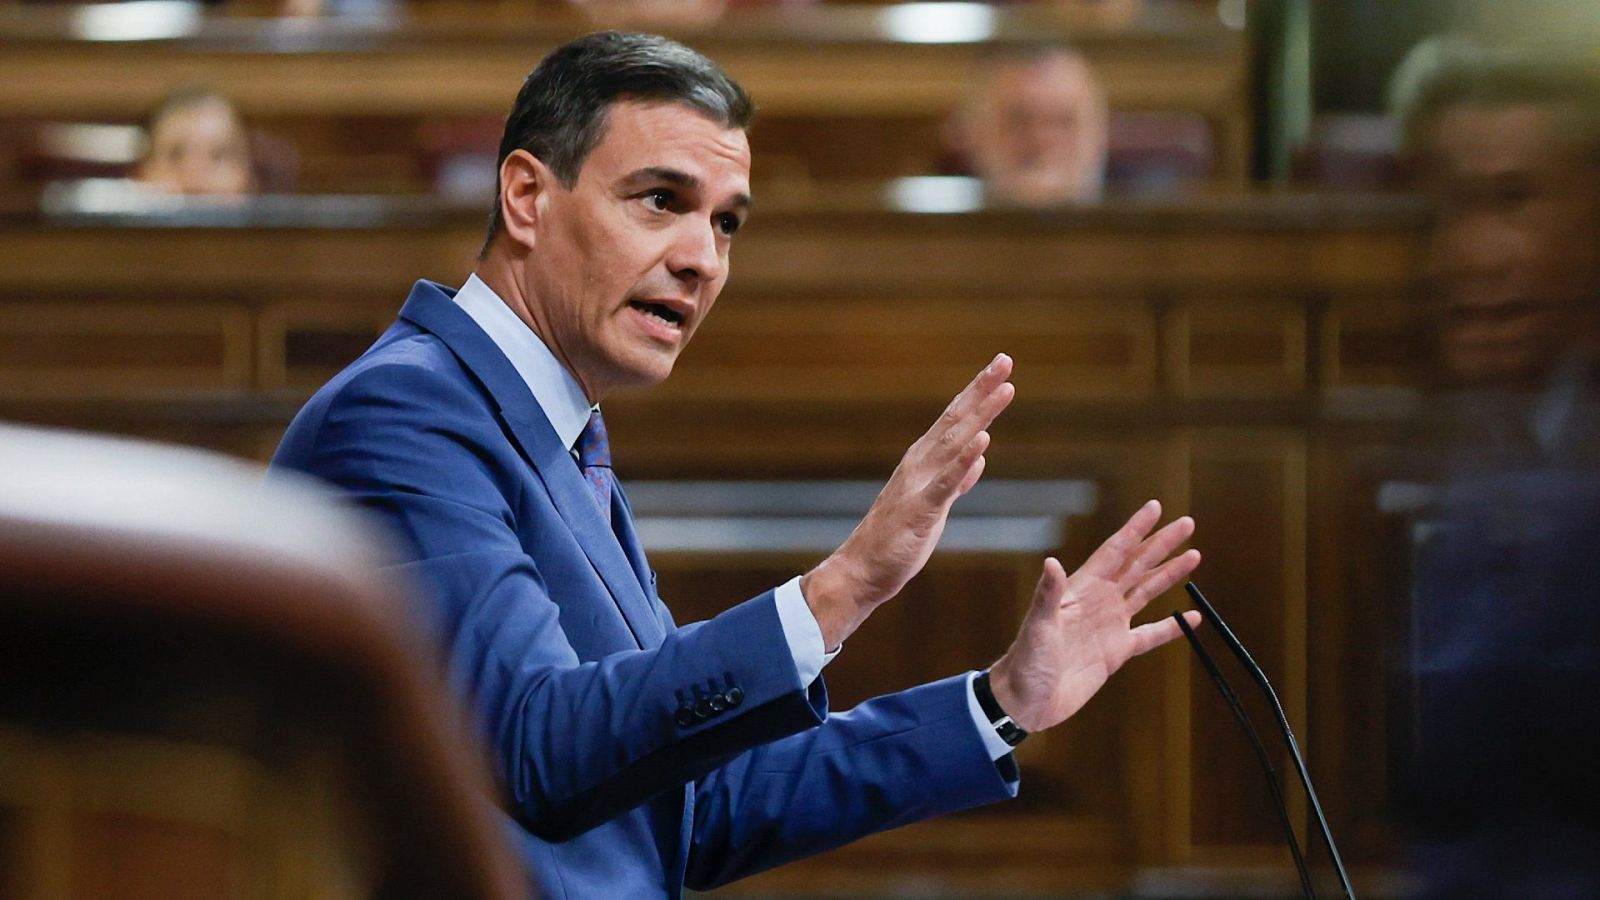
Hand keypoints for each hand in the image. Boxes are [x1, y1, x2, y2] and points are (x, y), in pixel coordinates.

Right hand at [801, 353, 1015, 647]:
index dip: (978, 393)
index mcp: (924, 462)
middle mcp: (920, 464)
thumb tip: (978, 455)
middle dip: (982, 389)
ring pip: (955, 442)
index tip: (1000, 369)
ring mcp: (919, 485)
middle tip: (1005, 360)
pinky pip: (945, 483)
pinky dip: (963, 461)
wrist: (862, 570)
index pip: (956, 421)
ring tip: (1004, 389)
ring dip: (980, 414)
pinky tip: (981, 442)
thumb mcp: (935, 505)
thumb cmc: (897, 539)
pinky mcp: (920, 510)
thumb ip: (956, 480)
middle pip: (956, 420)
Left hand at [989, 500, 1200, 732]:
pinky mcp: (1116, 652)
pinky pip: (1150, 635)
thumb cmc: (1026, 661)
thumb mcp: (1038, 627)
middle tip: (1187, 523)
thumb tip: (1052, 562)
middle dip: (1161, 544)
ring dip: (1169, 575)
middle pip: (1137, 566)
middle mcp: (1099, 602)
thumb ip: (1048, 596)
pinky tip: (1190, 618)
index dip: (1135, 530)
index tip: (1155, 507)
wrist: (1027, 700)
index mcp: (1081, 590)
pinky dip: (1171, 627)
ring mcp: (1109, 625)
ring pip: (1146, 593)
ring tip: (1194, 556)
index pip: (1114, 552)